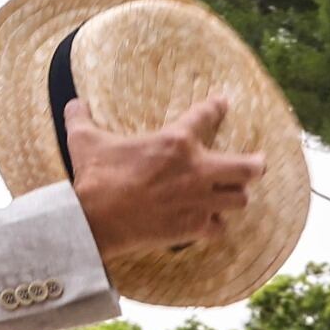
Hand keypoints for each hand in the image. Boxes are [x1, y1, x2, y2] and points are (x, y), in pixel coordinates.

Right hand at [67, 95, 265, 258]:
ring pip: (239, 199)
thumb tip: (73, 102)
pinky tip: (209, 221)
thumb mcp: (84, 140)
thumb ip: (81, 118)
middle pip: (248, 167)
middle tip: (257, 162)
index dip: (217, 106)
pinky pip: (219, 227)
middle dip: (256, 164)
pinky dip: (215, 224)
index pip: (205, 116)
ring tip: (233, 193)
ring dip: (236, 195)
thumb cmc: (94, 176)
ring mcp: (199, 201)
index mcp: (174, 142)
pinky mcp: (194, 227)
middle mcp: (196, 170)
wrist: (95, 218)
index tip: (224, 102)